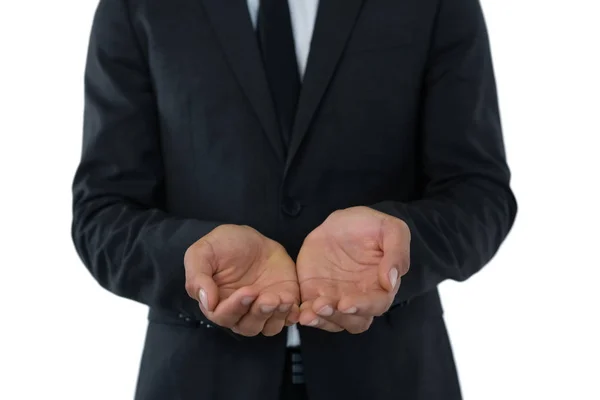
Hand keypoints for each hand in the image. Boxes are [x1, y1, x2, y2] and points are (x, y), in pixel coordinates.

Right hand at [184, 225, 299, 336]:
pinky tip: (291, 302)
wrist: (254, 238)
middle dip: (258, 314)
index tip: (247, 291)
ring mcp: (262, 310)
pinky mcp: (282, 304)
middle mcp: (240, 312)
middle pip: (247, 327)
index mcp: (217, 303)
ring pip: (268, 327)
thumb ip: (198, 276)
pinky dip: (291, 315)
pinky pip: (287, 319)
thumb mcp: (203, 251)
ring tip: (282, 298)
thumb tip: (206, 301)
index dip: (235, 308)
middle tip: (267, 297)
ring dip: (276, 316)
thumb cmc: (225, 244)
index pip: (223, 317)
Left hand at [296, 206, 409, 332]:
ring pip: (333, 322)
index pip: (376, 305)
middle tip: (322, 306)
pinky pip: (311, 313)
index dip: (362, 306)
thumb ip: (396, 253)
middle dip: (338, 317)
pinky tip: (298, 312)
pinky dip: (305, 315)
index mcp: (381, 286)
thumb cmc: (369, 225)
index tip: (346, 303)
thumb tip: (391, 281)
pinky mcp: (315, 295)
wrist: (340, 222)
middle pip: (354, 321)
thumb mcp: (390, 229)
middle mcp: (360, 298)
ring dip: (321, 320)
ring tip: (308, 312)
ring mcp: (336, 299)